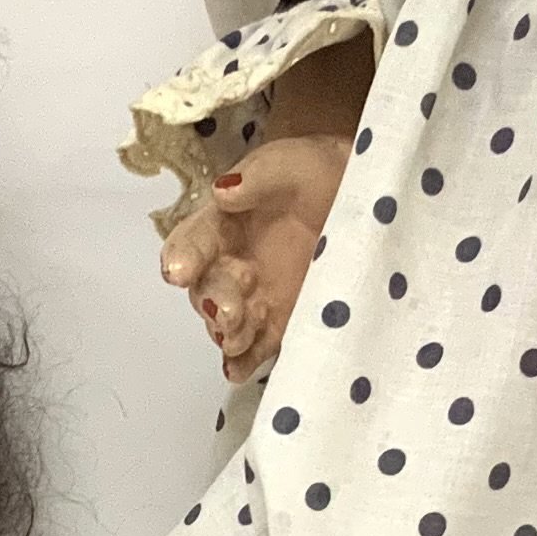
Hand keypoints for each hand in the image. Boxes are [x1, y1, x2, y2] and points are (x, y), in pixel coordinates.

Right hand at [160, 133, 349, 379]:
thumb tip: (225, 192)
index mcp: (222, 225)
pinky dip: (246, 361)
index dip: (183, 256)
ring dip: (228, 333)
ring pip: (226, 322)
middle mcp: (228, 265)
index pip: (192, 242)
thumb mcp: (291, 165)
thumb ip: (261, 177)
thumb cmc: (314, 174)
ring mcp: (253, 298)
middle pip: (207, 290)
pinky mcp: (280, 322)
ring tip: (237, 336)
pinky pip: (257, 346)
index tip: (179, 272)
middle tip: (228, 310)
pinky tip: (240, 370)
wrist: (357, 197)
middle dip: (214, 301)